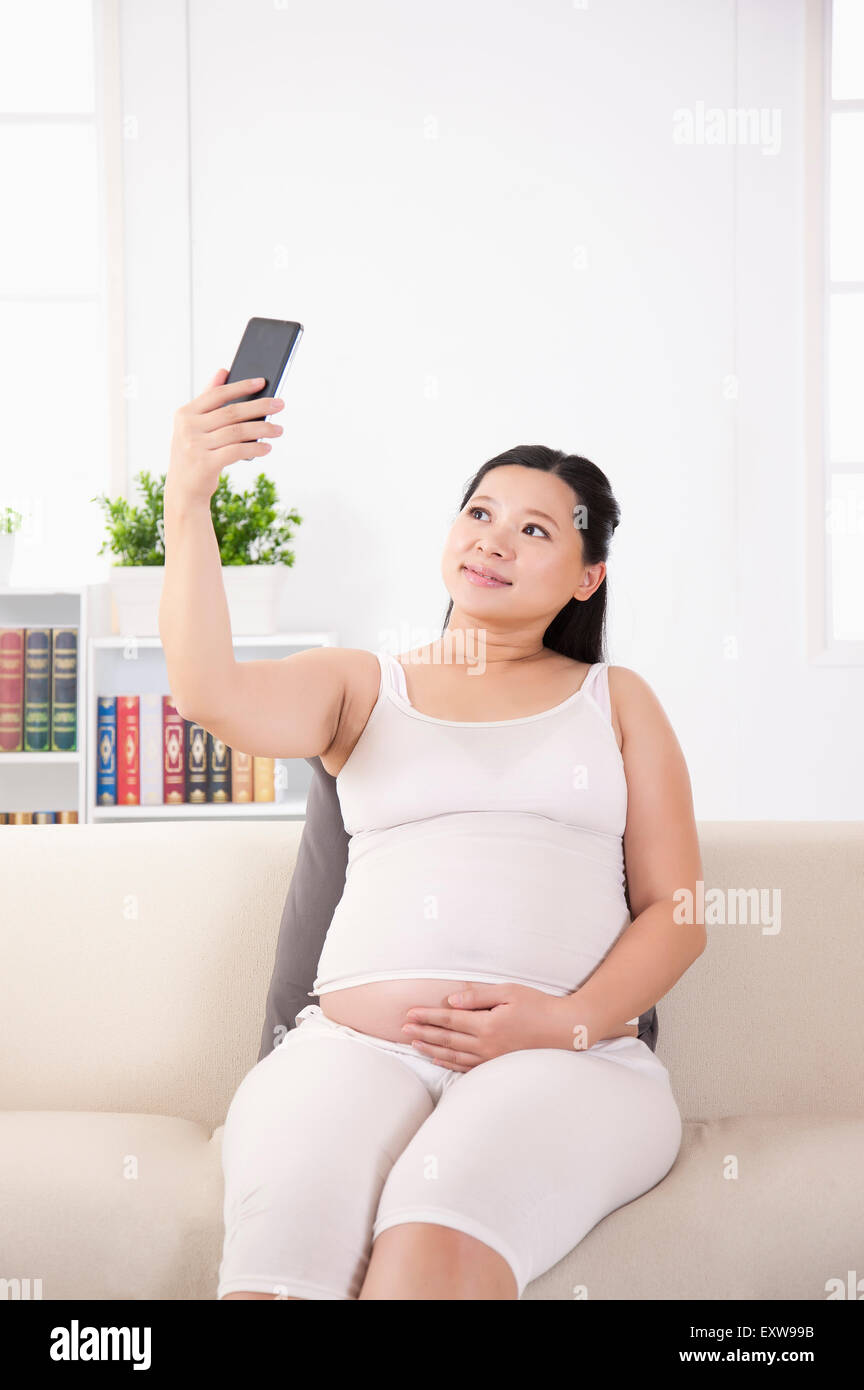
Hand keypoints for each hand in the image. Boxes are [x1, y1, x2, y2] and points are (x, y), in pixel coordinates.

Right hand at [166, 368, 285, 508]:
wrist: (183, 492)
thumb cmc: (195, 455)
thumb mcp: (195, 427)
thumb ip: (208, 401)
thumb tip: (223, 371)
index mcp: (185, 414)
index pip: (217, 394)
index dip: (240, 386)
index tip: (262, 382)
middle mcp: (187, 428)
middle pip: (231, 412)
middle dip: (259, 407)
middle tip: (280, 404)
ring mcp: (195, 446)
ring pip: (237, 432)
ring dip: (263, 429)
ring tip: (279, 429)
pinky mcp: (205, 464)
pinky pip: (237, 451)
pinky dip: (255, 448)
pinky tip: (267, 447)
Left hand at [400, 982, 563, 1071]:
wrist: (563, 1030)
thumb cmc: (538, 1006)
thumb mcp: (508, 992)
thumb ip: (478, 996)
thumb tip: (452, 1001)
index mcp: (487, 1024)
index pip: (448, 1021)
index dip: (427, 1017)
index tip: (409, 1013)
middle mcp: (486, 1045)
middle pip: (446, 1039)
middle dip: (422, 1033)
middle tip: (402, 1028)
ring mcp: (491, 1058)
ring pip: (453, 1055)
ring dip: (430, 1048)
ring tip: (413, 1043)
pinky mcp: (497, 1065)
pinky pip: (466, 1067)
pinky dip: (449, 1062)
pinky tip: (438, 1058)